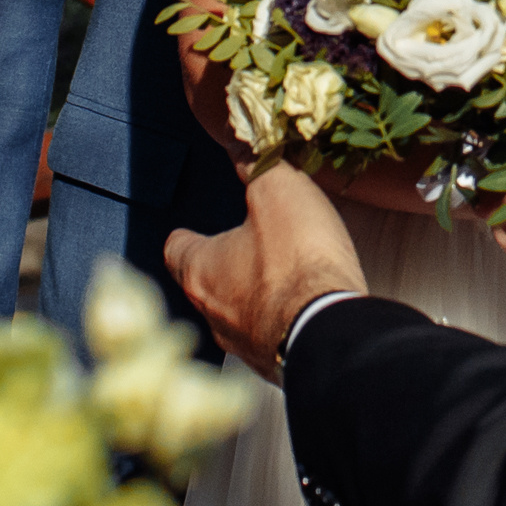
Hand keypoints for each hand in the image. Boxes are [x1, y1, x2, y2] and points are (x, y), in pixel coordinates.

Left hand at [165, 164, 366, 380]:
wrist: (328, 329)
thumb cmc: (296, 259)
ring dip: (249, 298)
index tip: (191, 230)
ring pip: (233, 315)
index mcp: (201, 268)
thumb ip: (258, 166)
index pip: (176, 249)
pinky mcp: (270, 363)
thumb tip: (241, 142)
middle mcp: (209, 311)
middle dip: (222, 266)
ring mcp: (239, 343)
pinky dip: (276, 322)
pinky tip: (298, 311)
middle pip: (203, 284)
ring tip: (277, 281)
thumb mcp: (279, 193)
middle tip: (245, 249)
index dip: (186, 235)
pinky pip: (266, 337)